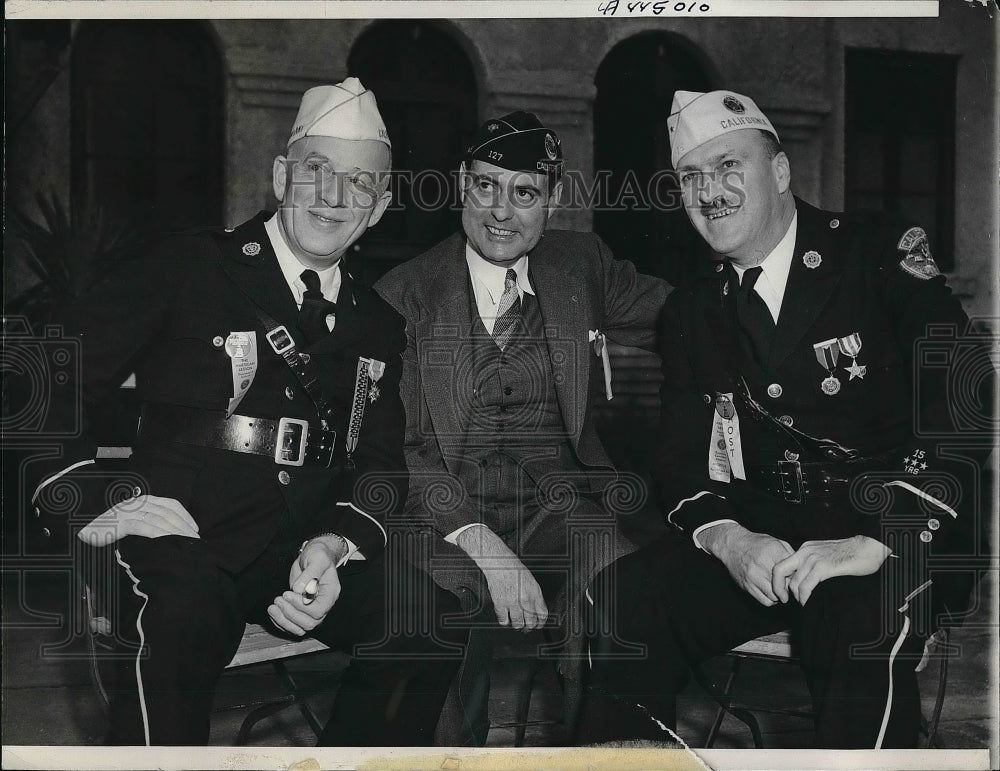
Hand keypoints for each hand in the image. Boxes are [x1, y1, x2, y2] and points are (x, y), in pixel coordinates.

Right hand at [76, 494, 199, 546]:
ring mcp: (126, 512)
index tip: (195, 530)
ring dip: (175, 532)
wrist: (77, 531)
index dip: (185, 516)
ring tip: (187, 543)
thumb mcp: (131, 524)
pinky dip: (158, 534)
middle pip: (167, 513)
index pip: (170, 504)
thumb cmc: (106, 532)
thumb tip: (169, 532)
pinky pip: (143, 527)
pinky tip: (168, 542)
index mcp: (141, 501)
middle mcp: (135, 503)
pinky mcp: (118, 523)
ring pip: (158, 519)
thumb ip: (147, 523)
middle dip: (184, 527)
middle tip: (195, 541)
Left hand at [268, 538, 343, 635]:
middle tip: (279, 599)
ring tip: (273, 607)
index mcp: (330, 594)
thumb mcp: (317, 558)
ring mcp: (312, 609)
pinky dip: (280, 622)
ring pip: (300, 628)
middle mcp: (323, 604)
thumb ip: (310, 573)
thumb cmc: (318, 555)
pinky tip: (274, 611)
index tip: (288, 593)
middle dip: (290, 613)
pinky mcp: (301, 610)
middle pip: (310, 623)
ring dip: (284, 620)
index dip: (301, 606)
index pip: (318, 610)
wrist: (312, 556)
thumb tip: (299, 589)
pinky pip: (292, 626)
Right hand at [456, 526, 548, 630]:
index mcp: (535, 593)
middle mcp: (526, 599)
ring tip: (515, 623)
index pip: (542, 614)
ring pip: (518, 624)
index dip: (541, 623)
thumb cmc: (514, 569)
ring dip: (517, 625)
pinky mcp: (500, 604)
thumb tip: (536, 610)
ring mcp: (513, 602)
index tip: (538, 625)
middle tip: (526, 627)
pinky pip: (504, 621)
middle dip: (529, 627)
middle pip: (531, 622)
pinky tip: (505, 618)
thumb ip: (534, 596)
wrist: (500, 564)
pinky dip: (504, 621)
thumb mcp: (531, 581)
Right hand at [700, 522, 793, 606]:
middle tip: (789, 585)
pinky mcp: (747, 586)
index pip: (792, 572)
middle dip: (789, 588)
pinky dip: (771, 600)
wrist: (732, 545)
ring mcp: (753, 576)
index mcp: (772, 551)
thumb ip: (789, 554)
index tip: (796, 577)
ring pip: (775, 596)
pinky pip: (765, 600)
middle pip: (785, 586)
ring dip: (780, 596)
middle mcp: (762, 564)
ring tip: (780, 590)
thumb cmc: (757, 543)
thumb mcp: (775, 542)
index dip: (797, 577)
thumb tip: (802, 568)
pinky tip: (772, 593)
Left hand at [772, 535, 889, 605]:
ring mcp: (813, 559)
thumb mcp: (825, 556)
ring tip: (803, 603)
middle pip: (779, 570)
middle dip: (778, 588)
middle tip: (784, 600)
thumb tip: (804, 580)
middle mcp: (805, 552)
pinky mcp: (823, 567)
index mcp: (804, 549)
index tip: (782, 593)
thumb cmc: (851, 554)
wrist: (867, 547)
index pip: (782, 564)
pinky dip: (804, 598)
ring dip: (796, 597)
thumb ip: (813, 565)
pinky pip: (806, 587)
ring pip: (793, 582)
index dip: (778, 580)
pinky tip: (808, 603)